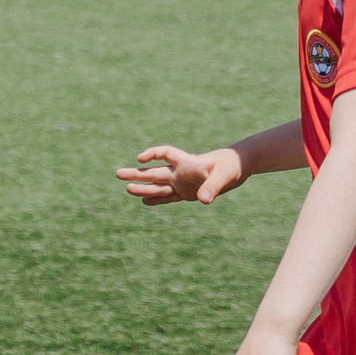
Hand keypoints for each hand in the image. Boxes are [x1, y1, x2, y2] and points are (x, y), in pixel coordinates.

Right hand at [116, 145, 247, 205]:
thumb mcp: (224, 177)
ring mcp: (183, 183)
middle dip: (136, 174)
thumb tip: (203, 200)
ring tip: (127, 189)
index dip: (153, 154)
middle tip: (117, 174)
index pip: (166, 154)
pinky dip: (157, 199)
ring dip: (143, 187)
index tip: (141, 159)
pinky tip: (145, 201)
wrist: (238, 167)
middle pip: (155, 172)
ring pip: (158, 185)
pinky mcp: (188, 193)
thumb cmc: (231, 167)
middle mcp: (181, 172)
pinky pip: (169, 197)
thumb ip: (212, 187)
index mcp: (188, 162)